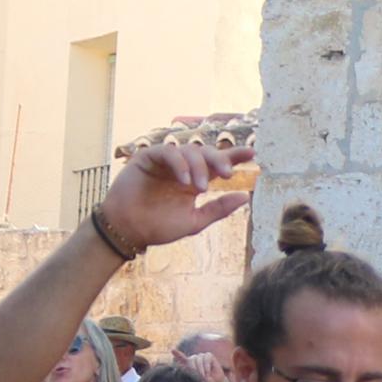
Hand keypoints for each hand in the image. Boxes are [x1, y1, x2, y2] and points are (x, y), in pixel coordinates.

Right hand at [94, 138, 255, 253]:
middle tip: (228, 174)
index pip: (217, 164)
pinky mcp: (148, 157)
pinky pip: (167, 152)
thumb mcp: (195, 221)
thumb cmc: (159, 227)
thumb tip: (246, 197)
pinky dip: (179, 163)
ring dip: (199, 167)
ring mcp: (166, 162)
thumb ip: (219, 209)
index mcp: (195, 181)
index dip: (234, 156)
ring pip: (189, 151)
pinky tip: (184, 180)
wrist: (129, 230)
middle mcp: (182, 168)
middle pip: (206, 154)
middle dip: (220, 160)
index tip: (252, 154)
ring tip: (201, 187)